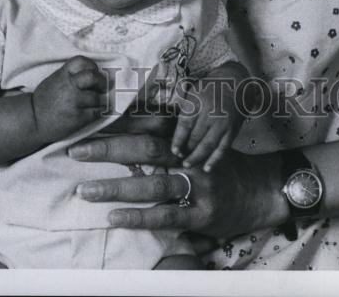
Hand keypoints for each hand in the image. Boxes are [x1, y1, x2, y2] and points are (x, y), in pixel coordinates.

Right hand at [32, 55, 107, 141]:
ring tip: (97, 102)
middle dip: (101, 82)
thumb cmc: (45, 100)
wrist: (33, 120)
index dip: (91, 66)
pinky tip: (94, 112)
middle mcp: (69, 86)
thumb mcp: (54, 79)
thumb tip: (92, 73)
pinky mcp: (77, 118)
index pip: (82, 62)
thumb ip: (70, 75)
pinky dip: (98, 112)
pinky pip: (96, 112)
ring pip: (97, 97)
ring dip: (100, 100)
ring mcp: (74, 102)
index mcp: (62, 74)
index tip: (94, 72)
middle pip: (93, 77)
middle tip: (102, 87)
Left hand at [69, 133, 287, 239]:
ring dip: (115, 186)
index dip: (120, 121)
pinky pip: (165, 214)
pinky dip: (137, 216)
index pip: (151, 123)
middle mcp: (191, 158)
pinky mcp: (200, 214)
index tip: (92, 120)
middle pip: (146, 147)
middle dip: (108, 147)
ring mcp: (197, 186)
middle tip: (76, 149)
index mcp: (188, 137)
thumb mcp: (200, 145)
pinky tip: (114, 217)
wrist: (261, 191)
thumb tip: (133, 128)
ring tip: (84, 190)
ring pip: (151, 183)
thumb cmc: (222, 167)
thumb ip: (171, 137)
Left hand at [170, 68, 245, 170]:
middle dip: (186, 150)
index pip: (185, 125)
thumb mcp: (194, 90)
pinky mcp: (232, 130)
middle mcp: (211, 113)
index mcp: (198, 101)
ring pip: (207, 146)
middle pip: (195, 137)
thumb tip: (169, 127)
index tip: (174, 150)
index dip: (178, 140)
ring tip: (187, 165)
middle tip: (179, 158)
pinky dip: (214, 160)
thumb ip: (184, 107)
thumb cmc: (211, 87)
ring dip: (196, 158)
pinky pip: (222, 148)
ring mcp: (222, 123)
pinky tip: (207, 168)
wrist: (237, 82)